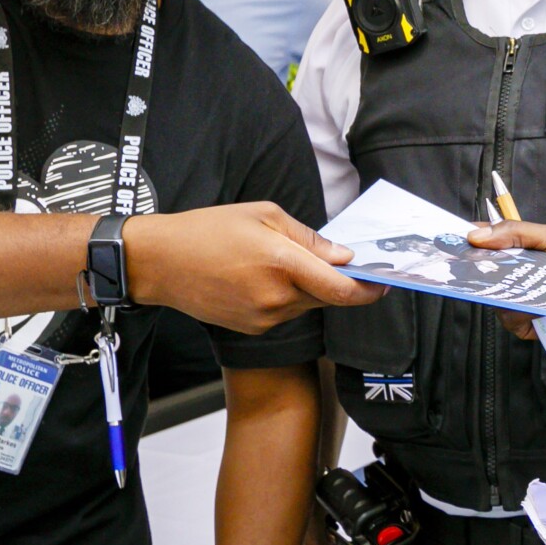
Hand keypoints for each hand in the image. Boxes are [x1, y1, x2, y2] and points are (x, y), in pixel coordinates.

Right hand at [128, 203, 381, 334]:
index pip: (343, 289)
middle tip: (346, 266)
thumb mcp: (263, 215)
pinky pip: (286, 313)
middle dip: (343, 284)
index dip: (370, 289)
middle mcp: (277, 298)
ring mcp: (264, 318)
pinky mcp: (253, 329)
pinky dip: (289, 297)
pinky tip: (265, 278)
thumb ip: (308, 237)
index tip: (385, 282)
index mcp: (283, 264)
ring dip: (312, 289)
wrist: (160, 263)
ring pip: (308, 306)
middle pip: (330, 299)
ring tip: (284, 263)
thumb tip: (341, 256)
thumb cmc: (207, 231)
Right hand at [466, 221, 545, 358]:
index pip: (486, 241)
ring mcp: (516, 300)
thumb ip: (517, 232)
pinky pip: (508, 317)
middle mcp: (514, 276)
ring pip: (492, 295)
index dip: (469, 239)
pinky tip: (540, 306)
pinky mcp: (523, 324)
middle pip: (481, 271)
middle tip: (474, 261)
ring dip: (506, 289)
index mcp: (519, 251)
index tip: (455, 236)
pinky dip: (521, 311)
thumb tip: (478, 235)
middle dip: (476, 266)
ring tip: (529, 284)